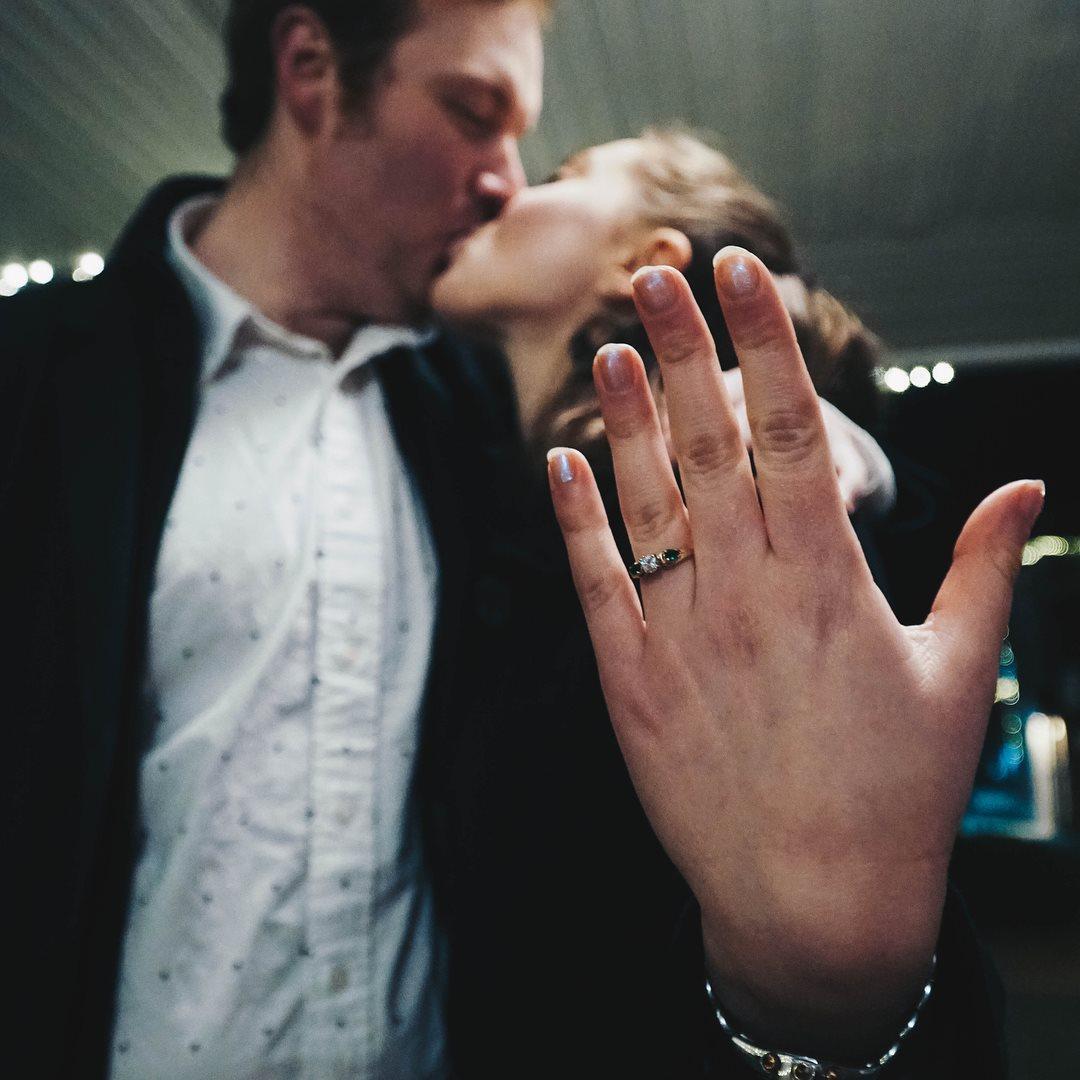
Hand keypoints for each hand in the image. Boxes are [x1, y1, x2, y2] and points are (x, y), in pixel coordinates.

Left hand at [546, 249, 1042, 1059]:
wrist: (814, 902)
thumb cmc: (895, 792)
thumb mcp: (957, 674)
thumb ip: (983, 569)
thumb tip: (1025, 487)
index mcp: (830, 579)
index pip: (796, 426)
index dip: (767, 340)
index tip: (744, 273)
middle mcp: (747, 590)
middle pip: (710, 442)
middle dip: (685, 346)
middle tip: (657, 271)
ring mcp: (680, 632)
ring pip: (645, 498)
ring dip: (625, 416)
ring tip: (611, 344)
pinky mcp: (629, 679)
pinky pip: (594, 580)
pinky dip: (572, 517)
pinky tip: (557, 459)